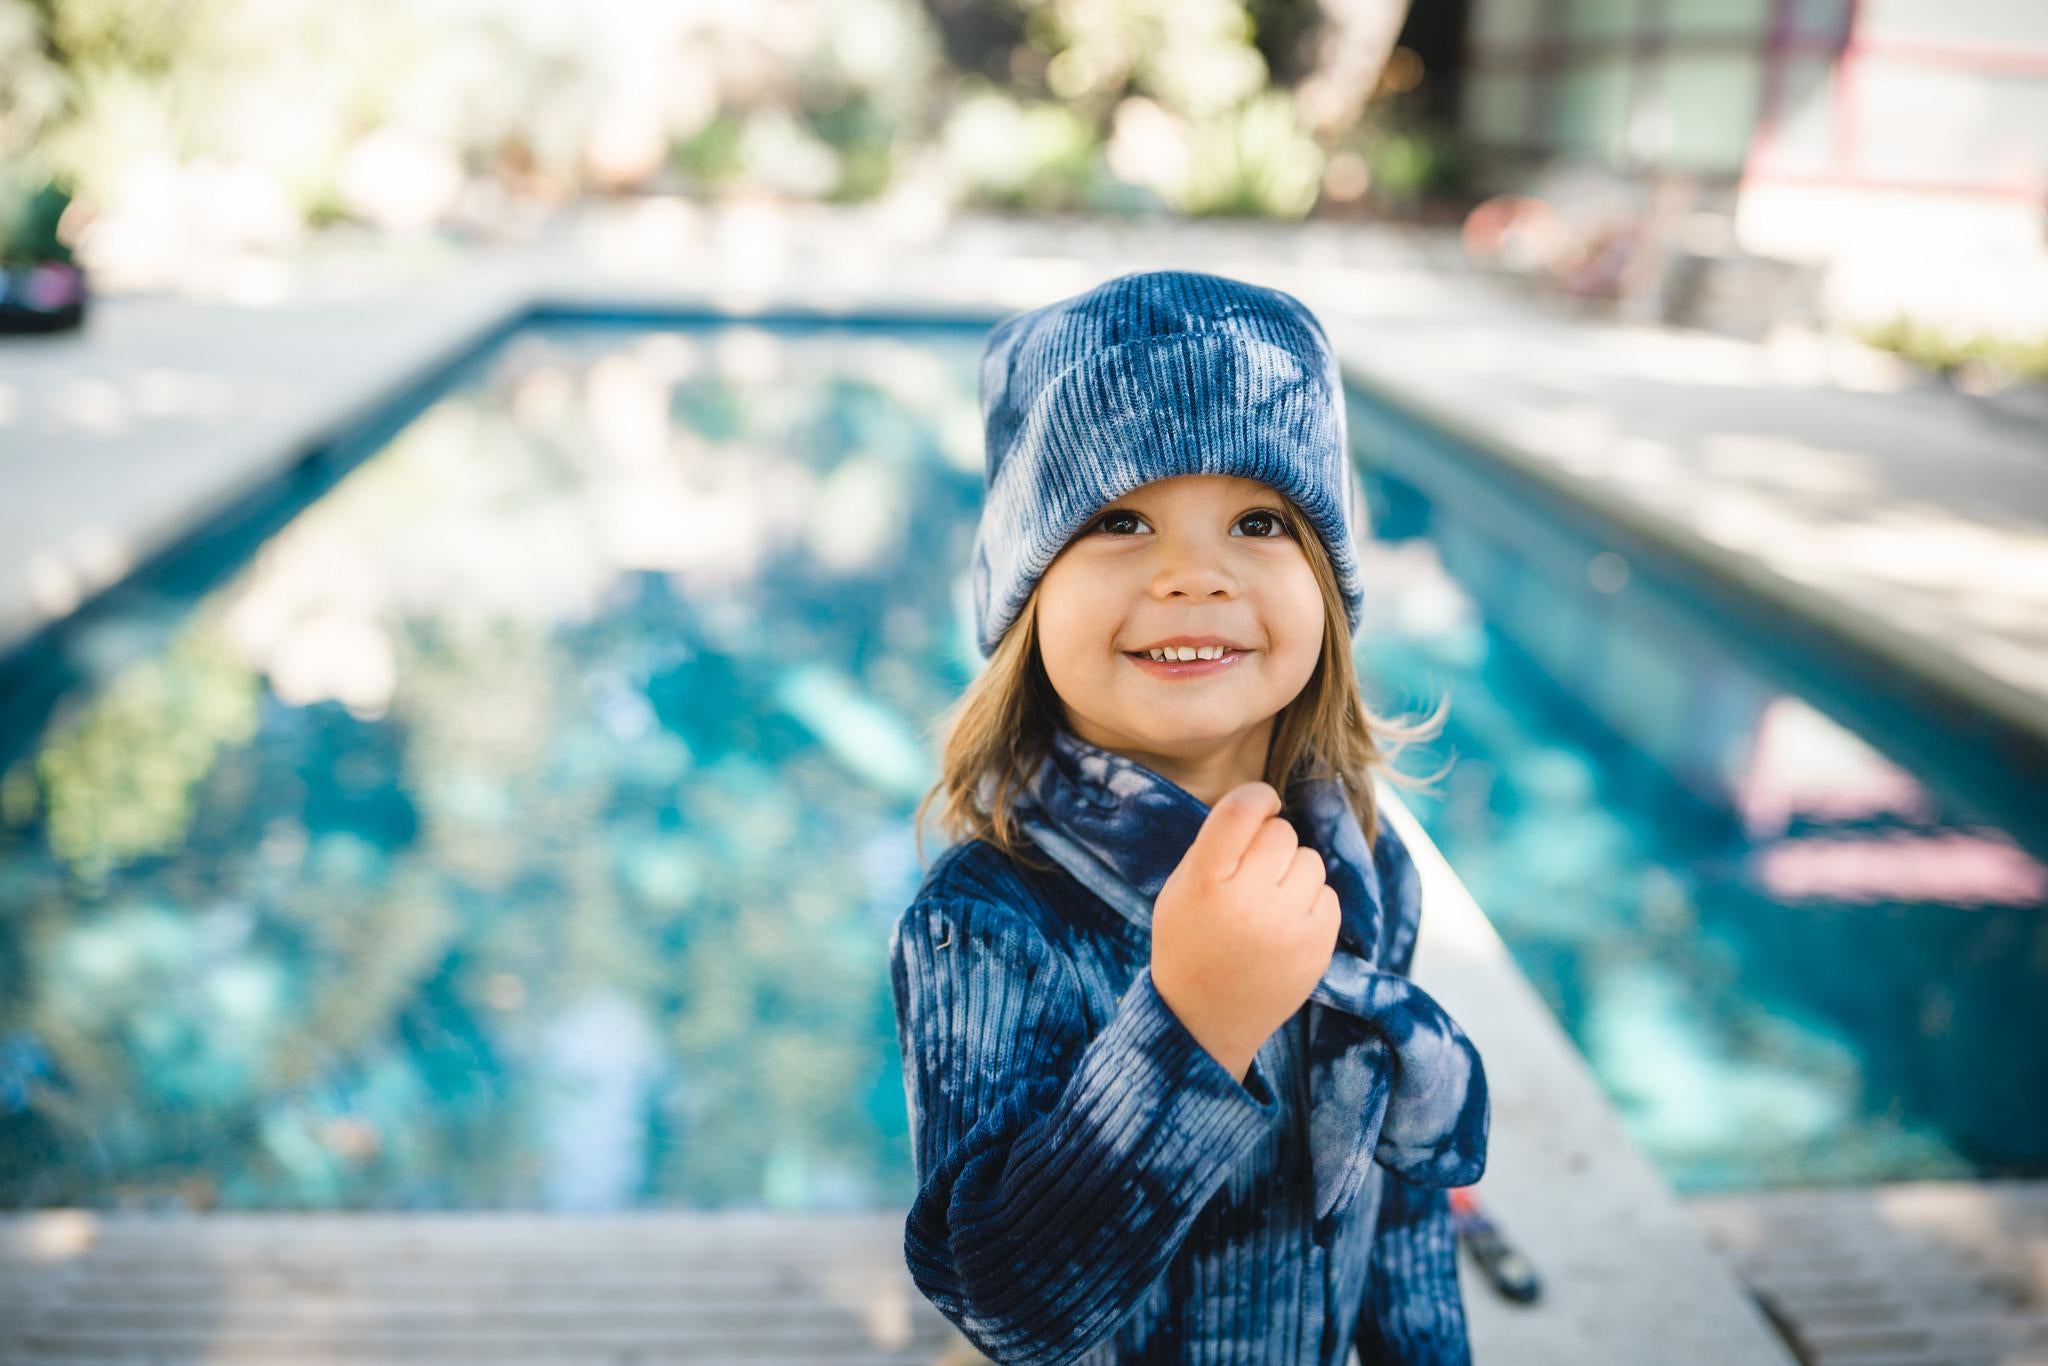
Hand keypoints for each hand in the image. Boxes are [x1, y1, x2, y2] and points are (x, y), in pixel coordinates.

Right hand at [1148, 782, 1340, 1081]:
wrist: (1204, 1019)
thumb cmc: (1189, 942)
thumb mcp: (1181, 887)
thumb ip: (1216, 844)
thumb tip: (1263, 805)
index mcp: (1206, 881)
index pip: (1242, 810)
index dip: (1257, 797)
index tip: (1261, 802)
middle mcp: (1249, 900)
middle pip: (1282, 832)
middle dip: (1269, 844)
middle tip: (1251, 872)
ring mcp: (1289, 925)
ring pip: (1311, 860)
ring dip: (1292, 872)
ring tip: (1267, 902)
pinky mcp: (1319, 946)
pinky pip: (1329, 893)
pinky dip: (1310, 901)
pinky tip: (1285, 923)